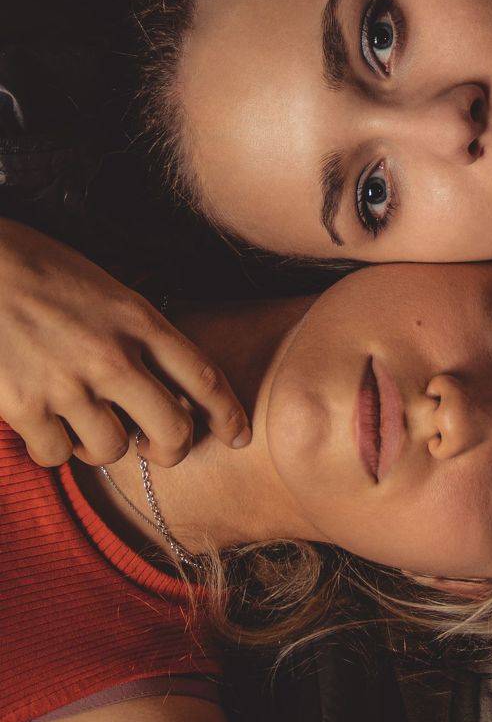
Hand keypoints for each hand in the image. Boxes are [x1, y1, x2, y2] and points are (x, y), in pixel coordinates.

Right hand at [0, 218, 250, 467]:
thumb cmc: (34, 266)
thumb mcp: (102, 285)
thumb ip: (134, 328)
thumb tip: (159, 374)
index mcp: (136, 319)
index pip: (203, 376)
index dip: (227, 413)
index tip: (237, 434)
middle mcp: (111, 355)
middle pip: (172, 429)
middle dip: (170, 449)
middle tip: (155, 448)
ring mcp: (68, 384)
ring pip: (113, 450)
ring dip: (104, 447)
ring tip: (86, 426)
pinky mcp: (24, 406)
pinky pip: (57, 455)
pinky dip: (54, 448)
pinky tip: (46, 426)